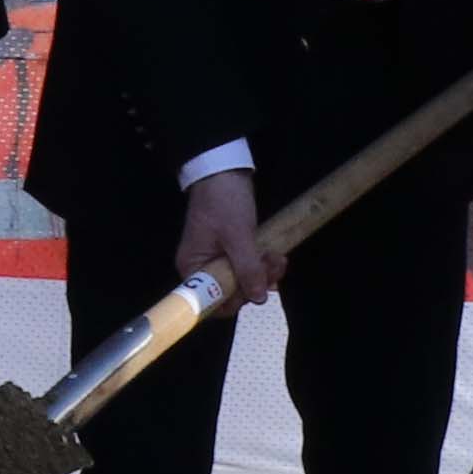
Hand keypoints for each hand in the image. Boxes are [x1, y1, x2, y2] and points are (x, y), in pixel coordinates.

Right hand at [176, 167, 278, 302]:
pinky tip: (275, 257)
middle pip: (229, 292)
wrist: (224, 171)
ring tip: (279, 258)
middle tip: (275, 267)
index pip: (208, 302)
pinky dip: (262, 265)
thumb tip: (258, 299)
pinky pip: (247, 268)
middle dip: (255, 283)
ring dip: (264, 273)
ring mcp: (217, 260)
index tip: (254, 290)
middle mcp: (202, 268)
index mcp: (193, 267)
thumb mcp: (238, 236)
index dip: (233, 302)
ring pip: (242, 281)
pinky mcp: (231, 252)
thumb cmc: (224, 203)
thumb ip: (247, 269)